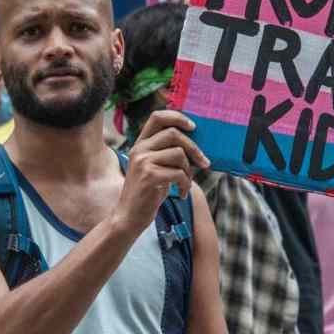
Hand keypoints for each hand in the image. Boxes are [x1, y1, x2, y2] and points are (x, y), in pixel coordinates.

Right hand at [116, 111, 209, 232]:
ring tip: (185, 183)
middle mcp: (139, 149)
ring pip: (179, 154)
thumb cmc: (147, 192)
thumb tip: (196, 145)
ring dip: (189, 171)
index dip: (177, 117)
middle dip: (194, 148)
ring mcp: (143, 162)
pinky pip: (179, 173)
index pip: (157, 117)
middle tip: (204, 163)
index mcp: (140, 143)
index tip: (193, 127)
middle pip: (173, 134)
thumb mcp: (154, 167)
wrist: (129, 216)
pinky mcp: (149, 176)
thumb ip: (167, 153)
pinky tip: (181, 194)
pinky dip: (185, 184)